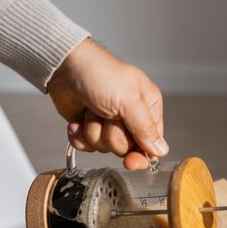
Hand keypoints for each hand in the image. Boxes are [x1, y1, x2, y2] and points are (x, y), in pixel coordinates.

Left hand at [47, 38, 168, 168]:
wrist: (65, 67)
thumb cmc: (100, 74)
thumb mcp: (129, 101)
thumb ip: (145, 128)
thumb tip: (161, 150)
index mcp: (147, 108)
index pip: (150, 144)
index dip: (139, 154)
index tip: (130, 160)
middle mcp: (129, 118)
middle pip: (125, 148)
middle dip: (111, 135)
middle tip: (107, 115)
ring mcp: (108, 124)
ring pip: (104, 148)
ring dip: (93, 131)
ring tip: (92, 110)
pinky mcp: (89, 127)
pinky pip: (86, 146)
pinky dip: (79, 135)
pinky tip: (78, 121)